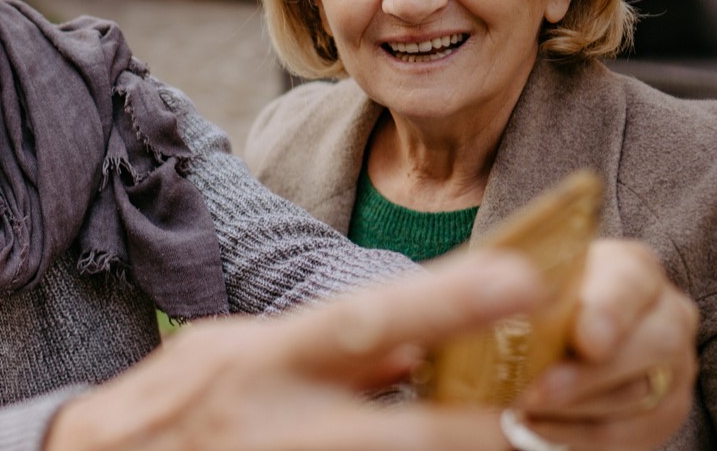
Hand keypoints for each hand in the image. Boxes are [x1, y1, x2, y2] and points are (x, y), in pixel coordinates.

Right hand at [46, 251, 545, 450]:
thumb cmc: (173, 410)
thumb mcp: (239, 357)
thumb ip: (328, 353)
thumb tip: (416, 349)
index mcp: (263, 362)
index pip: (365, 320)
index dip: (448, 302)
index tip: (525, 280)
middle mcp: (273, 423)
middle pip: (407, 435)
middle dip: (482, 434)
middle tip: (543, 424)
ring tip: (510, 445)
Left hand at [517, 239, 698, 448]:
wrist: (547, 352)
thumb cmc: (530, 308)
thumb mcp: (518, 289)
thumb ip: (506, 283)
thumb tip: (493, 286)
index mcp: (630, 269)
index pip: (631, 280)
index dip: (611, 310)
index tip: (586, 341)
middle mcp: (666, 313)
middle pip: (655, 342)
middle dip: (593, 373)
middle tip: (539, 392)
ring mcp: (674, 365)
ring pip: (642, 392)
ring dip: (578, 407)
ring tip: (525, 410)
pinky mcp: (665, 411)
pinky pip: (632, 431)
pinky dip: (581, 434)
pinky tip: (537, 428)